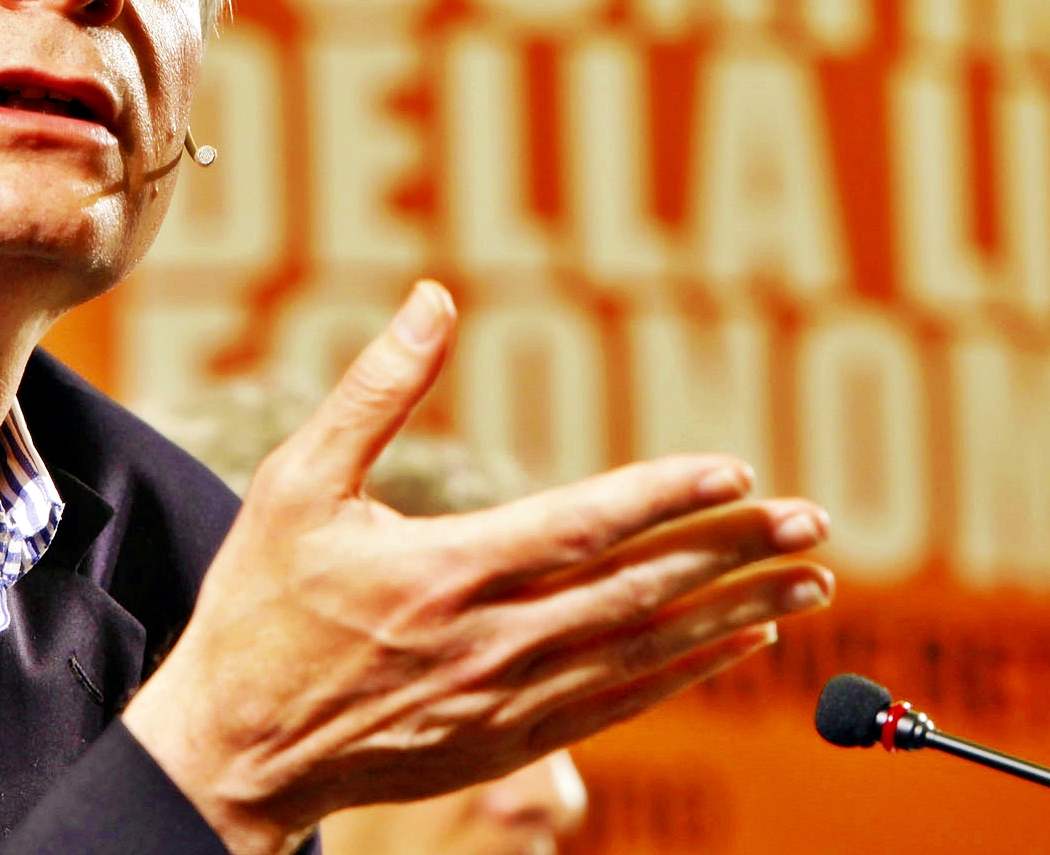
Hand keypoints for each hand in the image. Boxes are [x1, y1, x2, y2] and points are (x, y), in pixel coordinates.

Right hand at [123, 281, 834, 854]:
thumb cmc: (260, 608)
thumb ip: (376, 391)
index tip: (738, 470)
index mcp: (447, 570)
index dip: (668, 496)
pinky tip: (740, 643)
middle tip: (815, 523)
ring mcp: (508, 703)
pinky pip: (622, 705)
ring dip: (737, 614)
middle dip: (736, 554)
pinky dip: (688, 672)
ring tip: (812, 583)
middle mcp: (493, 641)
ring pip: (648, 653)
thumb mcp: (298, 484)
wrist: (234, 750)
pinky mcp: (509, 745)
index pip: (586, 525)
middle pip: (641, 591)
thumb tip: (434, 298)